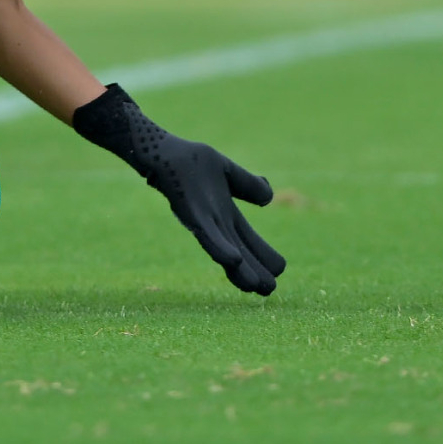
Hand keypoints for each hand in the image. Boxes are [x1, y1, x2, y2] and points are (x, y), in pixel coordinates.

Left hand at [72, 83, 285, 294]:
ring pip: (226, 250)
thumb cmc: (191, 162)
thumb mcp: (228, 171)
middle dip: (254, 271)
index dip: (262, 255)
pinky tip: (234, 260)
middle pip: (240, 252)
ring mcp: (204, 221)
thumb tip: (269, 197)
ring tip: (254, 287)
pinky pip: (208, 235)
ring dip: (240, 270)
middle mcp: (215, 223)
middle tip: (270, 291)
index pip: (248, 240)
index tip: (278, 271)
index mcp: (225, 214)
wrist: (164, 152)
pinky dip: (221, 248)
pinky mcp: (192, 215)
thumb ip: (248, 184)